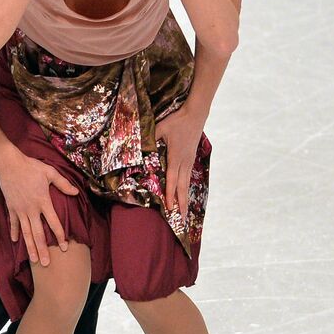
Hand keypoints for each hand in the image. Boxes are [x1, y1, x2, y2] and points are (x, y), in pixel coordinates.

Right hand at [0, 148, 78, 265]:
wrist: (9, 164)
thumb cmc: (31, 167)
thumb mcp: (50, 173)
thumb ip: (63, 184)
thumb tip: (76, 192)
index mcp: (43, 201)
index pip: (53, 222)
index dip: (60, 235)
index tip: (65, 246)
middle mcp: (31, 209)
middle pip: (38, 234)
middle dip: (43, 250)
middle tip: (46, 264)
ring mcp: (20, 210)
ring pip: (26, 233)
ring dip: (29, 247)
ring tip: (33, 260)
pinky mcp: (11, 207)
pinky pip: (14, 223)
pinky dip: (15, 233)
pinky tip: (16, 242)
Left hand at [155, 104, 205, 220]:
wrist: (195, 114)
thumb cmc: (176, 121)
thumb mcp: (159, 128)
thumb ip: (149, 139)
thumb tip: (138, 148)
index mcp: (175, 157)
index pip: (172, 180)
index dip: (170, 195)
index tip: (169, 208)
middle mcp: (184, 162)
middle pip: (182, 187)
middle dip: (181, 204)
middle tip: (181, 219)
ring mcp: (189, 161)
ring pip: (186, 184)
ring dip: (185, 199)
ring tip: (184, 212)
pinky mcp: (191, 159)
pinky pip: (188, 177)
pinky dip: (186, 189)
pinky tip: (185, 195)